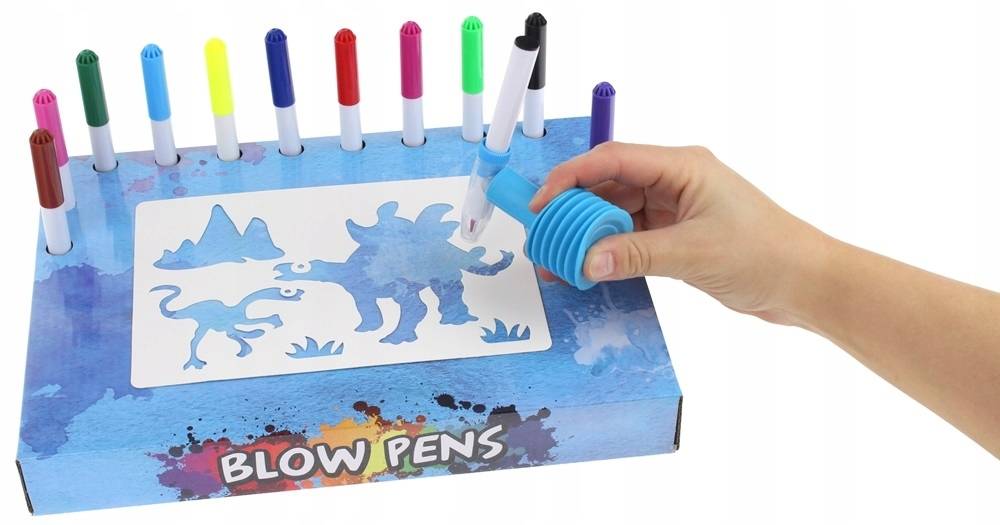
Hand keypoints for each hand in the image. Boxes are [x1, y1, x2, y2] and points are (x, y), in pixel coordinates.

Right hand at [529, 142, 830, 324]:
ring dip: (589, 235)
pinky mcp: (678, 235)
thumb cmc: (767, 253)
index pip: (613, 160)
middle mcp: (676, 181)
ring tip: (559, 257)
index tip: (543, 203)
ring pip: (617, 214)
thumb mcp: (693, 253)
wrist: (806, 283)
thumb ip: (635, 255)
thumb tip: (585, 260)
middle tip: (545, 236)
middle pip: (609, 186)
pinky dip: (609, 251)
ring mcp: (676, 209)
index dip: (571, 177)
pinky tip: (588, 267)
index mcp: (682, 166)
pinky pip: (631, 237)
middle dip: (574, 210)